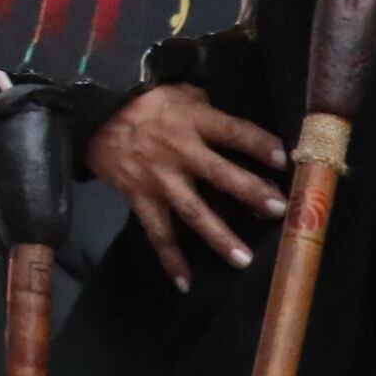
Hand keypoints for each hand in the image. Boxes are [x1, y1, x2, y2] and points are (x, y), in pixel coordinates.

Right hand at [84, 82, 288, 287]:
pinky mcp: (139, 197)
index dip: (259, 145)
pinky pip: (157, 232)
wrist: (91, 114)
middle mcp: (178, 151)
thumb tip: (241, 130)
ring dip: (219, 236)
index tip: (284, 159)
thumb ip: (208, 109)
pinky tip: (185, 283)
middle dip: (250, 192)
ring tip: (244, 259)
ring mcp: (159, 179)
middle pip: (219, 174)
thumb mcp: (178, 93)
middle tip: (278, 210)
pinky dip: (170, 258)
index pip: (233, 132)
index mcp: (191, 121)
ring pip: (192, 211)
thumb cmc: (143, 102)